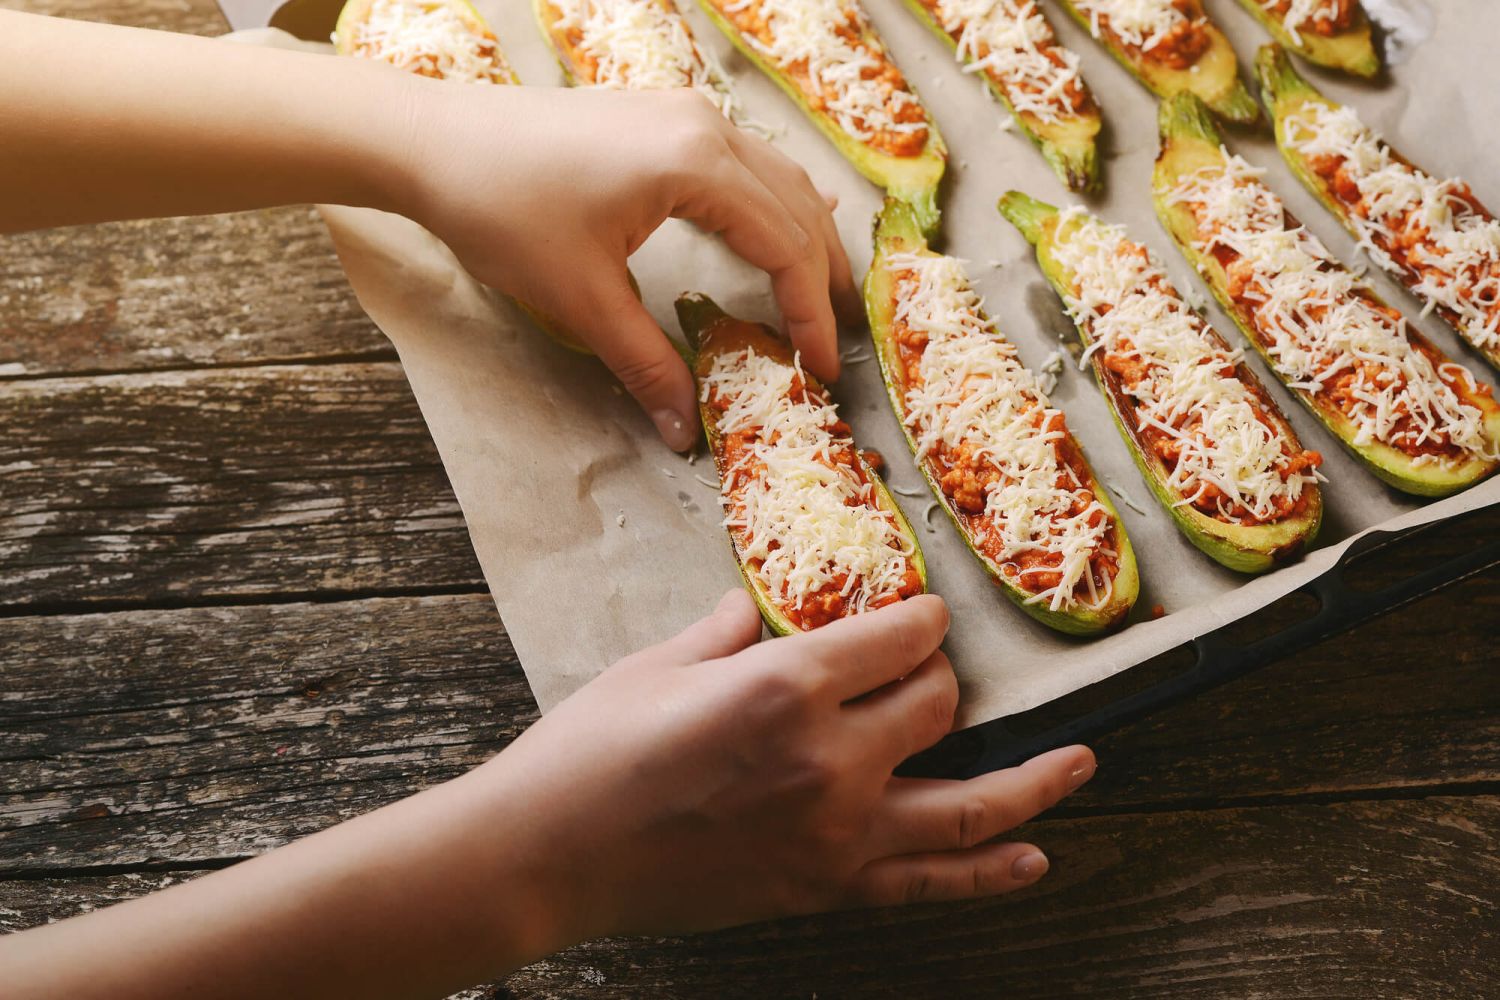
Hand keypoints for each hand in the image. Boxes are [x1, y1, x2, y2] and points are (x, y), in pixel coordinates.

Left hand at [392, 83, 857, 449]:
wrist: (430, 141)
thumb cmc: (500, 208)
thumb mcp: (580, 298)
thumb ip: (646, 362)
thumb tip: (685, 429)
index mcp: (696, 162)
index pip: (784, 245)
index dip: (809, 312)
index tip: (822, 366)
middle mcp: (704, 125)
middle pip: (795, 207)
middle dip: (823, 277)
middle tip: (839, 338)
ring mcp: (683, 112)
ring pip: (776, 178)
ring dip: (805, 236)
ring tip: (824, 291)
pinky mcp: (659, 114)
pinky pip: (744, 161)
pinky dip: (774, 202)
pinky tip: (785, 220)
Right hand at [473, 590, 1096, 939]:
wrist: (550, 855)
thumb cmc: (592, 747)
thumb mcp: (661, 662)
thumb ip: (734, 628)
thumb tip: (769, 606)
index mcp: (787, 684)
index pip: (899, 639)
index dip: (919, 618)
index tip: (919, 614)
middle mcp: (830, 758)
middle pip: (936, 705)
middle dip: (939, 678)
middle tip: (923, 671)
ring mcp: (835, 833)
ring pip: (969, 805)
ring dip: (1036, 782)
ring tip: (1084, 760)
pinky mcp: (824, 888)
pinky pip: (931, 884)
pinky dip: (991, 875)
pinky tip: (1035, 859)